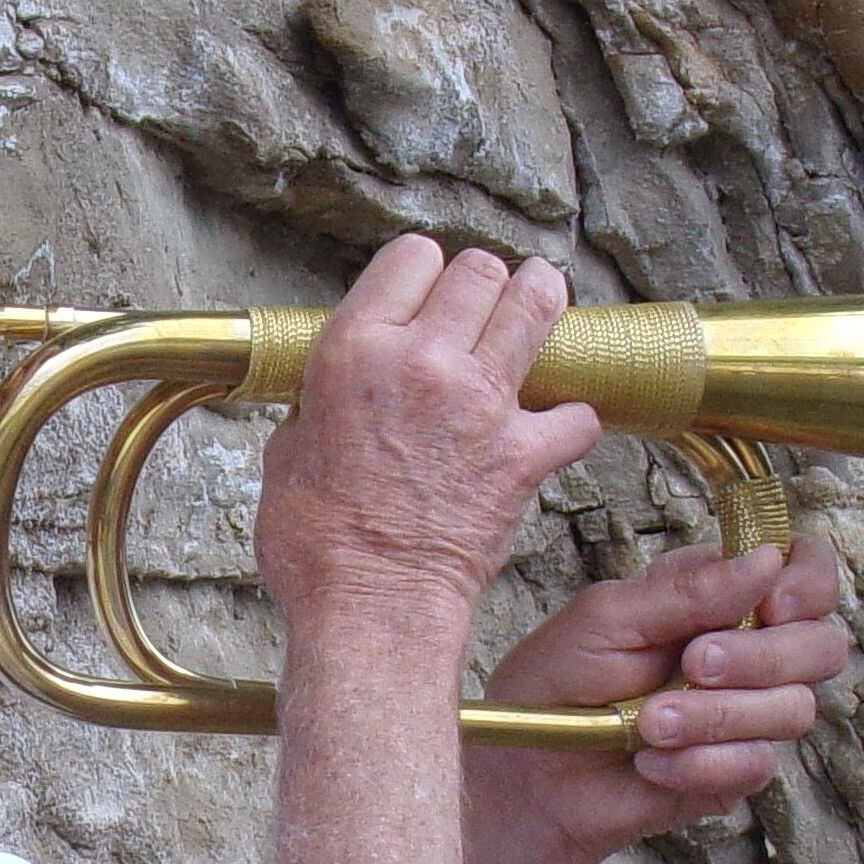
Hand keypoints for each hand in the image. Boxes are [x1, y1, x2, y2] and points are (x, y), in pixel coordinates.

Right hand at [252, 237, 603, 628]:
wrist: (370, 606)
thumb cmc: (318, 546)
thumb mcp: (287, 451)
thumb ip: (318, 401)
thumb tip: (330, 392)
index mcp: (356, 350)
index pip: (410, 257)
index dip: (421, 271)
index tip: (426, 289)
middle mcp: (422, 360)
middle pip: (479, 271)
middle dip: (484, 282)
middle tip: (484, 301)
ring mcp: (481, 403)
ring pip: (535, 307)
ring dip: (540, 303)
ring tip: (540, 306)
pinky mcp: (524, 452)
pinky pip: (576, 414)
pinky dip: (572, 421)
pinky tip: (557, 428)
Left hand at [465, 537, 852, 863]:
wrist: (526, 777)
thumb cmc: (553, 686)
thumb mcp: (606, 618)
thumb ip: (687, 591)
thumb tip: (767, 560)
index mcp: (718, 596)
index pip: (805, 571)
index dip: (808, 584)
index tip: (772, 605)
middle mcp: (745, 650)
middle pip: (820, 644)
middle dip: (763, 657)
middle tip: (694, 665)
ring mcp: (746, 714)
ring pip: (795, 709)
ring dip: (719, 716)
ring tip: (649, 723)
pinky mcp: (734, 770)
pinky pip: (756, 765)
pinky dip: (702, 763)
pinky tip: (651, 762)